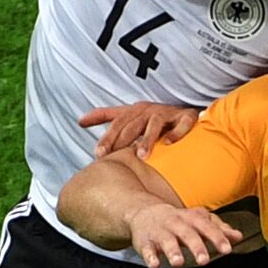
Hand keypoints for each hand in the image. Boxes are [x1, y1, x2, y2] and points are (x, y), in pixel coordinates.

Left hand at [79, 103, 198, 158]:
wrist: (186, 113)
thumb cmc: (154, 116)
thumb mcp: (129, 114)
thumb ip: (105, 116)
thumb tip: (80, 120)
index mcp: (135, 110)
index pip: (117, 123)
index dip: (107, 138)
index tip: (98, 154)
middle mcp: (150, 110)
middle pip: (133, 124)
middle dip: (122, 140)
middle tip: (114, 157)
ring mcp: (168, 113)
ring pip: (155, 124)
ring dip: (147, 139)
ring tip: (141, 156)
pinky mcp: (187, 116)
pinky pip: (182, 124)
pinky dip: (176, 133)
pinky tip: (168, 144)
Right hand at [127, 203, 242, 267]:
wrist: (144, 212)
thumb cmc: (178, 220)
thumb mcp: (198, 220)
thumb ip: (218, 228)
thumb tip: (238, 236)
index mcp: (191, 218)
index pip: (206, 227)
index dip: (217, 237)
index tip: (227, 249)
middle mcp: (176, 223)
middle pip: (187, 233)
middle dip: (196, 246)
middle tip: (204, 260)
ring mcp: (160, 231)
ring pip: (166, 240)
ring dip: (172, 251)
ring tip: (178, 262)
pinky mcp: (145, 241)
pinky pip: (147, 248)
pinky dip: (150, 256)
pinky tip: (155, 265)